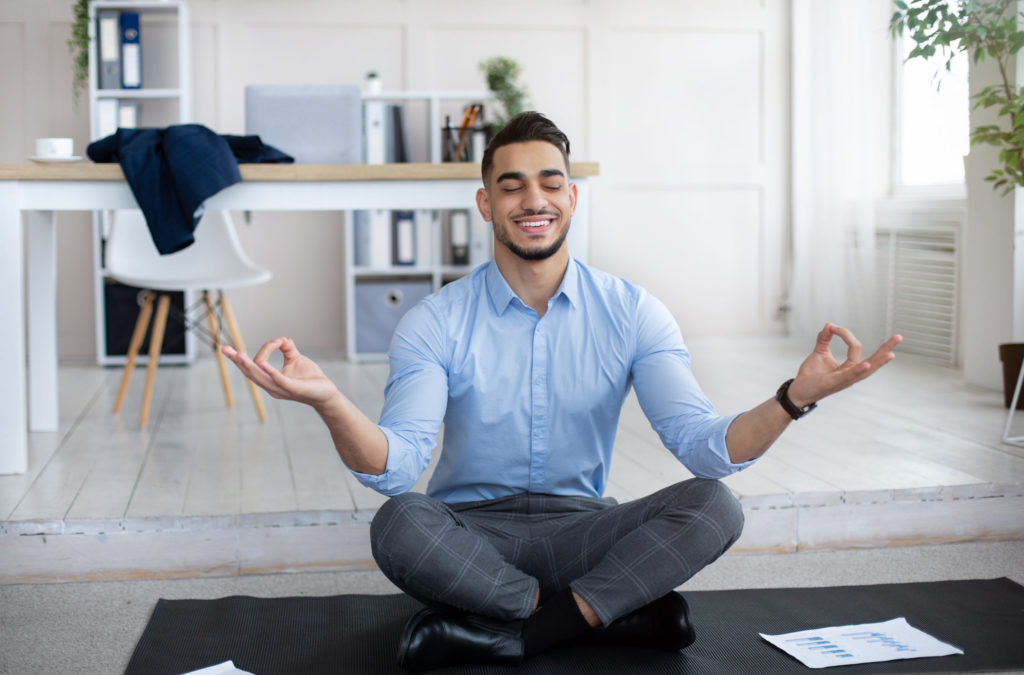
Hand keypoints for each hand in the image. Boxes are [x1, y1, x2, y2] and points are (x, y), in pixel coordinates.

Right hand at [222, 337, 339, 409]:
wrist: (327, 393)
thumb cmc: (310, 378)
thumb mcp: (297, 359)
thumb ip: (287, 348)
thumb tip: (281, 338)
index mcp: (270, 380)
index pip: (256, 365)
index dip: (262, 350)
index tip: (277, 340)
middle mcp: (272, 387)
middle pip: (250, 373)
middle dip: (237, 361)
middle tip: (224, 349)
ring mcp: (281, 389)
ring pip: (260, 377)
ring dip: (248, 365)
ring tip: (239, 355)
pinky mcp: (292, 389)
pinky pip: (278, 379)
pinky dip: (269, 371)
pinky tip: (262, 363)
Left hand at [786, 323, 901, 406]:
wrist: (797, 391)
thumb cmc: (811, 376)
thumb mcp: (819, 353)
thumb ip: (824, 339)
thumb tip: (829, 324)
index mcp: (849, 367)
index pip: (855, 347)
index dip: (846, 334)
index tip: (833, 328)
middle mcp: (851, 374)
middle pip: (873, 361)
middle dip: (885, 349)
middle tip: (899, 337)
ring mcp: (844, 380)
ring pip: (865, 370)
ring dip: (879, 361)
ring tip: (891, 353)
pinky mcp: (833, 383)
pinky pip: (848, 376)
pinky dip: (858, 370)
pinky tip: (867, 364)